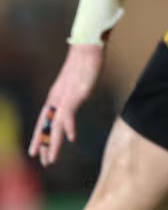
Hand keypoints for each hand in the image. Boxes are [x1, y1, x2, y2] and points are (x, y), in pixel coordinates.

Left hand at [29, 44, 104, 166]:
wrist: (88, 47)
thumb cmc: (85, 61)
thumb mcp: (78, 81)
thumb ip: (75, 93)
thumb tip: (75, 98)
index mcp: (55, 96)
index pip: (44, 120)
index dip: (40, 136)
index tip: (36, 151)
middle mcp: (56, 98)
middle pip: (46, 125)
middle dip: (43, 144)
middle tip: (42, 161)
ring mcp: (64, 97)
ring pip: (55, 125)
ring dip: (52, 143)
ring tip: (51, 159)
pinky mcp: (74, 95)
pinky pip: (68, 115)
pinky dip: (68, 127)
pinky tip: (70, 138)